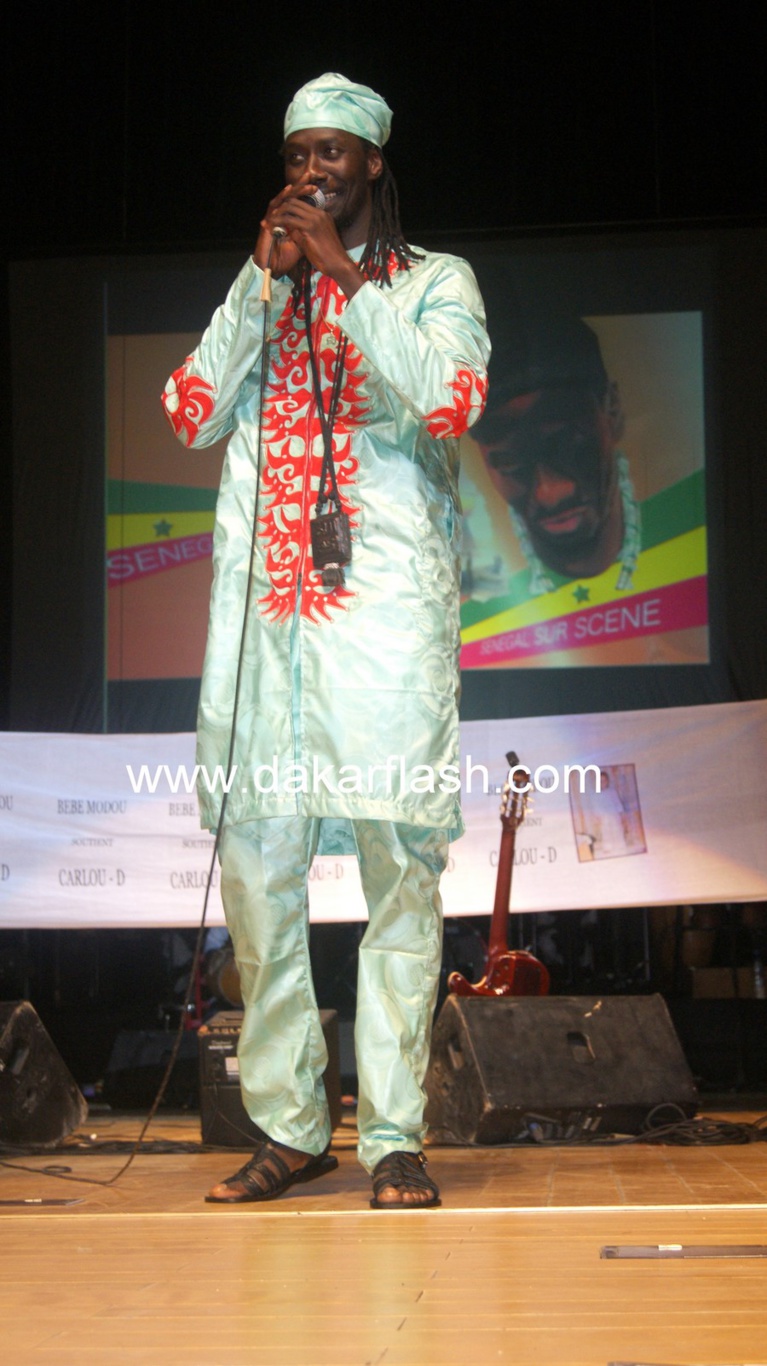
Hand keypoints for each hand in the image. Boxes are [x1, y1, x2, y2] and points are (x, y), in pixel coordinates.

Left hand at [254, 175, 364, 298]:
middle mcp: (319, 214)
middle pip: (295, 201)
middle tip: (271, 216)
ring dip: (278, 213)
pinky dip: (278, 221)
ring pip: (290, 207)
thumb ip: (303, 233)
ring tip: (269, 221)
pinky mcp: (310, 227)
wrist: (339, 265)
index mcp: (322, 215)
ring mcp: (315, 218)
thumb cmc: (329, 257)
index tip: (278, 215)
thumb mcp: (315, 241)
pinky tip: (271, 226)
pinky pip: (289, 219)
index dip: (288, 207)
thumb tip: (290, 230)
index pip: (302, 204)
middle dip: (281, 207)